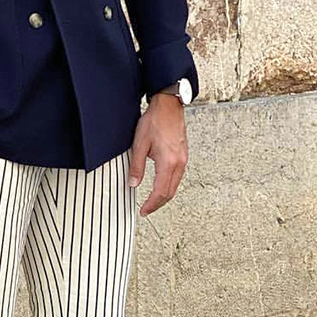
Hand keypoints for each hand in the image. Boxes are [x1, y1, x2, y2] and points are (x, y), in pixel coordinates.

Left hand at [127, 93, 186, 215]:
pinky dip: (168, 185)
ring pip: (175, 185)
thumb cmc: (155, 121)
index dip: (151, 204)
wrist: (168, 106)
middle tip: (146, 209)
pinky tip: (160, 185)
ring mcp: (183, 159)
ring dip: (164, 195)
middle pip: (170, 192)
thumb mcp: (139, 144)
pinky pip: (177, 176)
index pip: (160, 192)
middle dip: (158, 204)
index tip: (143, 211)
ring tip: (152, 200)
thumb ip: (136, 166)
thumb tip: (133, 183)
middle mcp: (179, 163)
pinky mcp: (183, 155)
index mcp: (168, 163)